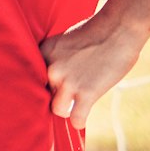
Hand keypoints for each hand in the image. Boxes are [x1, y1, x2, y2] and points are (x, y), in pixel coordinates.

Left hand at [42, 12, 146, 129]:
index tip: (45, 89)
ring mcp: (68, 81)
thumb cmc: (95, 33)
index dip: (40, 83)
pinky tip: (81, 118)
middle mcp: (51, 68)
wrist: (117, 29)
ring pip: (57, 109)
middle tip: (63, 98)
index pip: (32, 76)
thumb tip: (54, 77)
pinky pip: (76, 118)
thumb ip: (57, 58)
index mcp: (44, 53)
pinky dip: (79, 122)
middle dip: (53, 96)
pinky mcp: (87, 92)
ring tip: (72, 108)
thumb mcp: (66, 42)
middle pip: (42, 93)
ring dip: (65, 111)